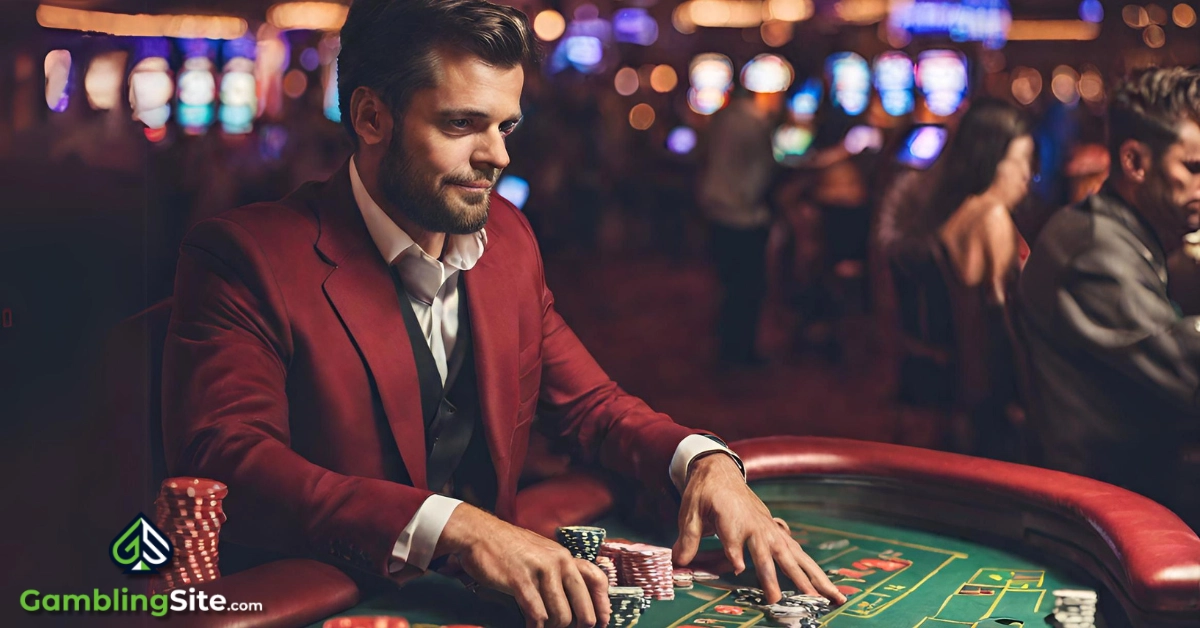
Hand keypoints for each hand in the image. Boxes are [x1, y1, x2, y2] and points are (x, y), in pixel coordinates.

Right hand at [436, 504, 610, 627]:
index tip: (602, 622)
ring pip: (560, 616)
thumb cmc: (510, 548)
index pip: (598, 581)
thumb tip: (576, 600)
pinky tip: (529, 625)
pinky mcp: (520, 581)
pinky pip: (537, 615)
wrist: (479, 534)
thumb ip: (560, 571)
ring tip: (543, 626)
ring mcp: (540, 571)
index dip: (603, 606)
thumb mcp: (542, 553)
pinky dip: (535, 626)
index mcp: (566, 556)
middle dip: (579, 626)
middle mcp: (558, 562)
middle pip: (583, 608)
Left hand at [673, 454, 845, 605]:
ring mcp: (769, 529)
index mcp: (732, 518)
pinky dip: (810, 568)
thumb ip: (687, 538)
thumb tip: (679, 561)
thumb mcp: (690, 511)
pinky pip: (796, 552)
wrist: (719, 470)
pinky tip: (823, 583)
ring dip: (814, 576)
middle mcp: (756, 525)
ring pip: (794, 556)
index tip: (738, 567)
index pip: (734, 540)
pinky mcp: (774, 531)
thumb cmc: (703, 492)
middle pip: (773, 553)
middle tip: (800, 598)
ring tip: (832, 597)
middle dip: (786, 576)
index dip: (735, 554)